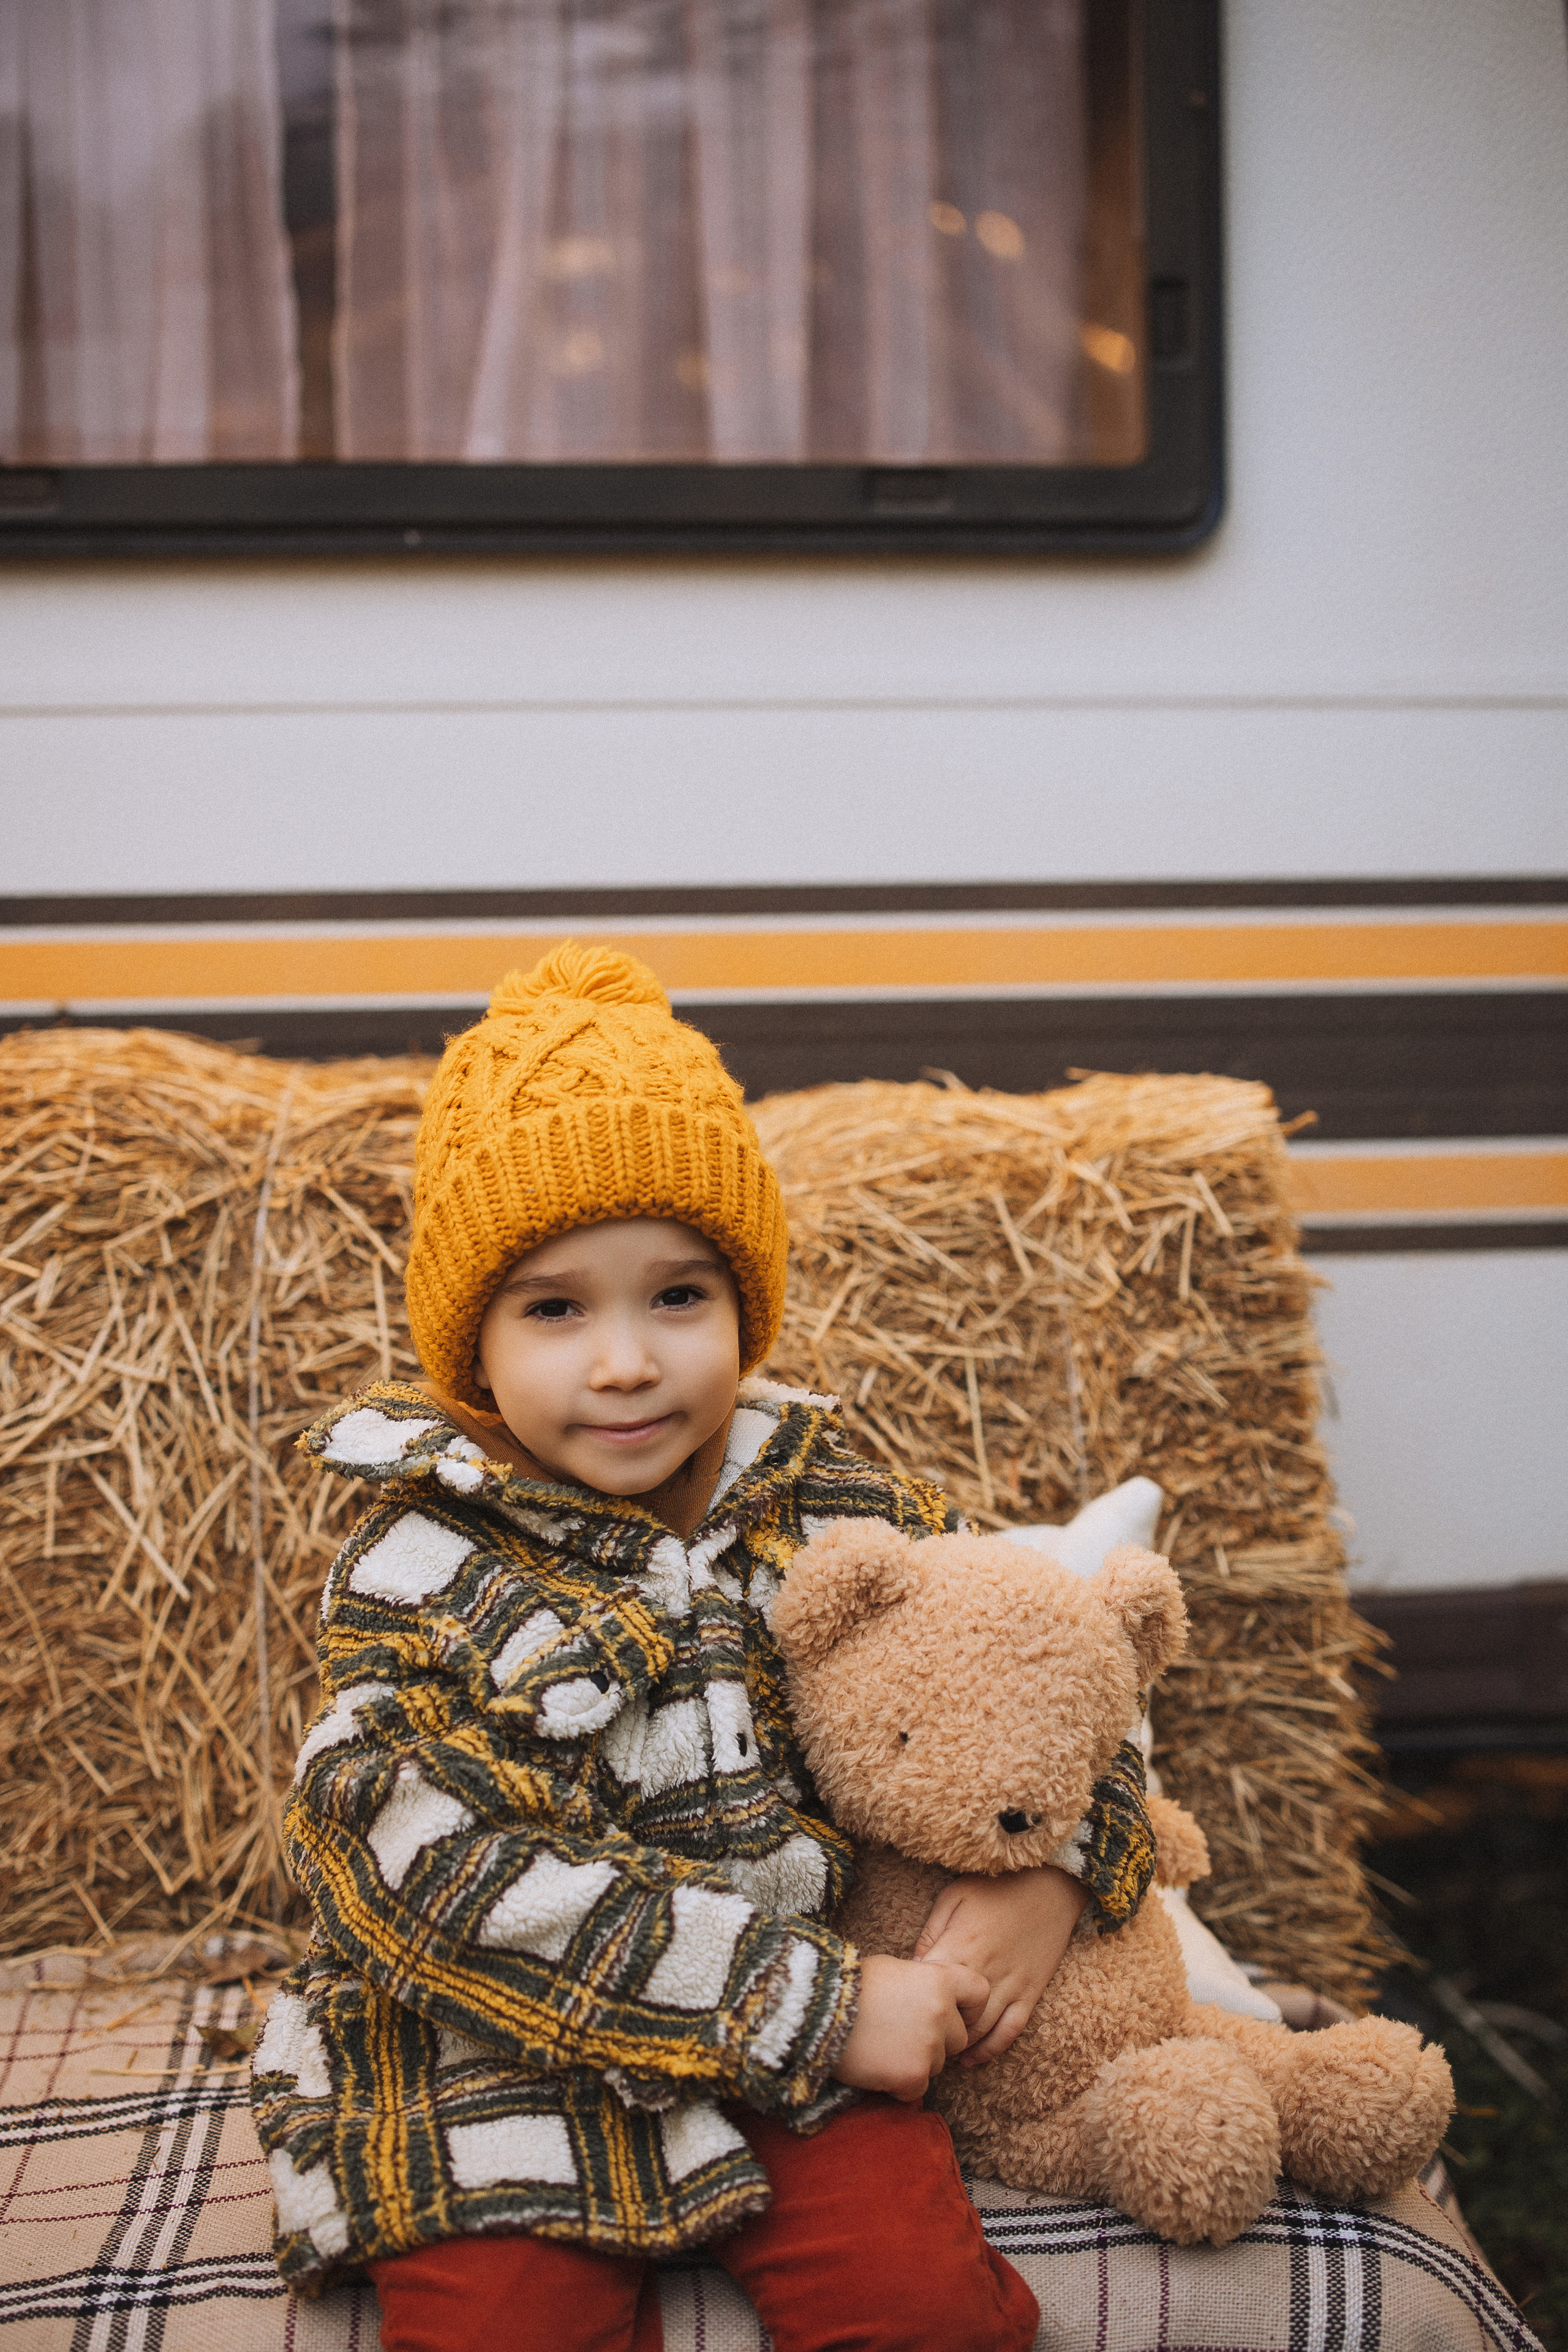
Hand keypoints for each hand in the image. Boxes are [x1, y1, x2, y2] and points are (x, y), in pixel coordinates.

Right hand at [834, 1953, 990, 2102]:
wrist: (818, 2012)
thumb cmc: (850, 1985)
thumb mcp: (893, 1969)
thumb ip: (923, 1982)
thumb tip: (936, 1994)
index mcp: (939, 1979)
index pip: (980, 1993)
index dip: (970, 2007)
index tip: (956, 2015)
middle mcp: (942, 2012)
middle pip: (958, 2037)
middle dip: (936, 2040)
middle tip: (901, 2033)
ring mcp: (930, 2046)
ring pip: (937, 2064)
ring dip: (917, 2061)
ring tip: (882, 2046)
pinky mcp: (914, 2075)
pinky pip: (917, 2087)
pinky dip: (900, 2083)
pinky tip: (876, 2065)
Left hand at [914, 1866, 1087, 2065]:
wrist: (1051, 1884)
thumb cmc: (997, 1886)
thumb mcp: (954, 1896)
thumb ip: (931, 1932)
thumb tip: (913, 1965)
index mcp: (961, 1946)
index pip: (928, 1987)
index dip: (912, 2000)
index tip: (900, 2006)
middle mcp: (984, 1972)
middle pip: (951, 2017)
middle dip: (933, 2029)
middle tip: (915, 2034)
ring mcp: (1010, 1986)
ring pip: (978, 2031)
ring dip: (957, 2045)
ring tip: (937, 2048)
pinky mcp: (1030, 1993)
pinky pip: (1009, 2031)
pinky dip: (990, 2050)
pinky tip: (970, 2058)